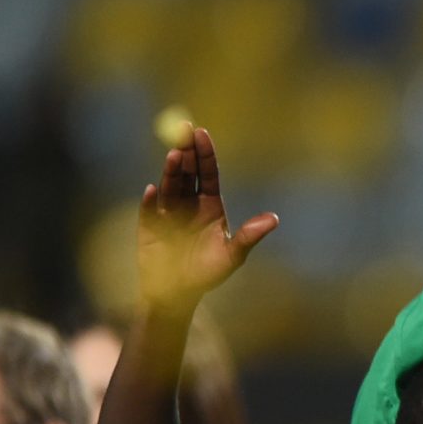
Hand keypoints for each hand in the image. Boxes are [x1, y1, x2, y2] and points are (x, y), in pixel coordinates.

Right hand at [137, 127, 277, 317]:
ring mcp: (166, 214)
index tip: (202, 133)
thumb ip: (249, 236)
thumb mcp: (232, 255)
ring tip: (175, 155)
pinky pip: (148, 211)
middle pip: (187, 173)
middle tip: (183, 129)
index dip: (205, 154)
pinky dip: (149, 202)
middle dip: (185, 151)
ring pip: (169, 187)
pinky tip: (152, 192)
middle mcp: (188, 204)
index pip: (208, 174)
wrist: (179, 294)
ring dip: (171, 171)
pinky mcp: (148, 228)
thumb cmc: (207, 274)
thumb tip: (274, 219)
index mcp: (210, 206)